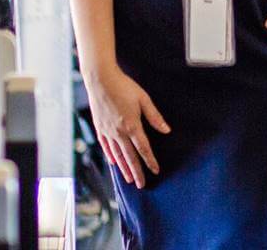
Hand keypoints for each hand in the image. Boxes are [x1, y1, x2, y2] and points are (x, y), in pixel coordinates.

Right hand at [85, 65, 170, 188]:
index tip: (155, 171)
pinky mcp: (100, 128)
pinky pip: (106, 147)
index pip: (143, 148)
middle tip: (141, 184)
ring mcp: (107, 132)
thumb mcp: (143, 98)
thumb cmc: (124, 87)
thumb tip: (166, 130)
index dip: (150, 161)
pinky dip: (111, 157)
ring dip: (124, 168)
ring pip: (117, 155)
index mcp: (132, 125)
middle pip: (129, 157)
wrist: (101, 80)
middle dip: (136, 172)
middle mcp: (118, 132)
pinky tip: (114, 163)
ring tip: (129, 179)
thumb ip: (154, 116)